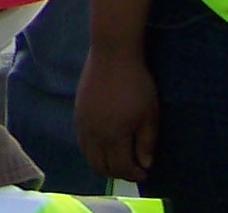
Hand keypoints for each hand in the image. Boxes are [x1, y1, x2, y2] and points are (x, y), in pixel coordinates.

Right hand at [74, 46, 157, 182]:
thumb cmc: (136, 83)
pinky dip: (93, 150)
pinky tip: (105, 142)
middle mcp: (94, 133)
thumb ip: (147, 141)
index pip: (121, 167)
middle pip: (100, 167)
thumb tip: (145, 164)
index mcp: (114, 135)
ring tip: (118, 158)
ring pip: (88, 156)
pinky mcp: (77, 113)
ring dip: (103, 163)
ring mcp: (82, 123)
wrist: (112, 53)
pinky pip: (82, 142)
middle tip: (131, 168)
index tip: (145, 173)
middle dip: (117, 173)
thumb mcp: (150, 113)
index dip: (134, 174)